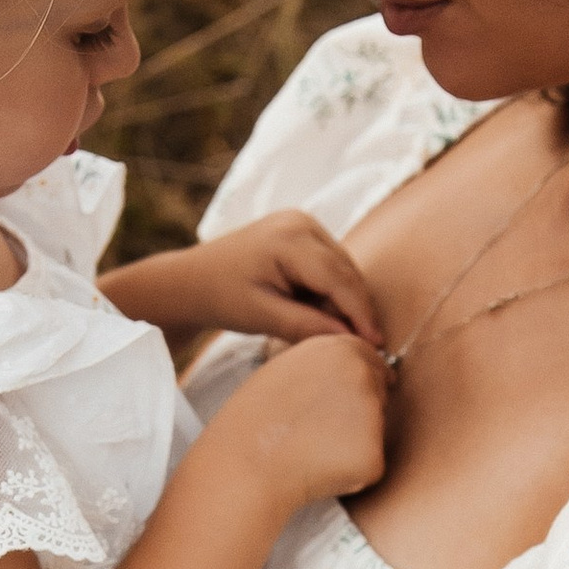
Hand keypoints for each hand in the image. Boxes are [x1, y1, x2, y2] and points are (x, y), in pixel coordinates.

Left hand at [104, 212, 384, 346]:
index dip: (360, 313)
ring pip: (342, 268)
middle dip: (355, 308)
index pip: (338, 278)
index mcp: (288, 239)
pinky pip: (330, 263)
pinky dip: (330, 289)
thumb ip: (307, 325)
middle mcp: (300, 222)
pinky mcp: (301, 229)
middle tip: (364, 346)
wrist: (192, 279)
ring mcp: (301, 222)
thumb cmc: (221, 297)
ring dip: (343, 300)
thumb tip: (352, 339)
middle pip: (345, 271)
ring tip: (331, 330)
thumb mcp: (263, 316)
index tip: (376, 344)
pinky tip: (318, 310)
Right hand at [204, 328, 390, 507]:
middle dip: (360, 412)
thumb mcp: (285, 368)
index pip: (372, 360)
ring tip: (310, 449)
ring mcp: (373, 415)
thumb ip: (321, 366)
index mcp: (340, 348)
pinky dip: (350, 472)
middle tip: (318, 431)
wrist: (245, 464)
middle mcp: (363, 375)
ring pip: (374, 431)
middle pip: (378, 394)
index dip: (363, 380)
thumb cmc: (253, 420)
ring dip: (352, 442)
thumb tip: (345, 373)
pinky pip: (369, 464)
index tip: (354, 396)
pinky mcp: (374, 454)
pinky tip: (317, 468)